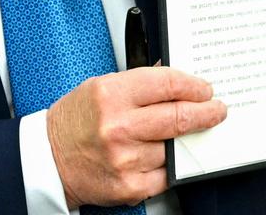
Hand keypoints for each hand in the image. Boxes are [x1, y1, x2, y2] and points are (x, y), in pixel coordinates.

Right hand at [46, 66, 225, 207]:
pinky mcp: (129, 186)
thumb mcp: (101, 87)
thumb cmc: (75, 121)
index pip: (168, 84)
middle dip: (206, 112)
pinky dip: (168, 165)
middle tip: (216, 110)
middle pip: (179, 116)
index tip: (205, 89)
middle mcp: (118, 126)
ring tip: (185, 134)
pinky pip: (165, 174)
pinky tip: (162, 156)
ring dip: (186, 141)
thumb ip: (139, 83)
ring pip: (175, 147)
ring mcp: (125, 158)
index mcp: (112, 95)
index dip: (194, 86)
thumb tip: (176, 80)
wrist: (49, 160)